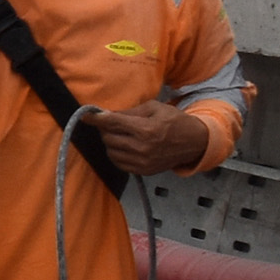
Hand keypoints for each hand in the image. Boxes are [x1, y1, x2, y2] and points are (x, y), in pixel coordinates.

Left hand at [86, 104, 213, 175]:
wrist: (194, 143)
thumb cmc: (174, 121)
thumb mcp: (154, 108)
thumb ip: (129, 111)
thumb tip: (106, 114)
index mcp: (146, 129)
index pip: (113, 123)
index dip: (96, 119)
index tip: (85, 115)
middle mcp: (143, 148)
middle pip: (109, 138)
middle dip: (106, 129)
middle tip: (113, 123)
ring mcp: (143, 162)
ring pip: (111, 151)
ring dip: (111, 142)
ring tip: (122, 135)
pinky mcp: (143, 171)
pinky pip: (118, 163)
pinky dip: (117, 153)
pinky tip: (126, 146)